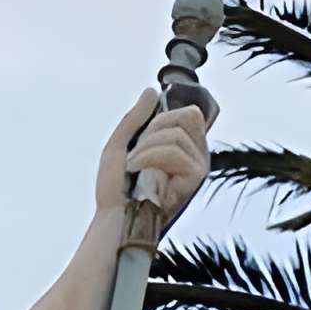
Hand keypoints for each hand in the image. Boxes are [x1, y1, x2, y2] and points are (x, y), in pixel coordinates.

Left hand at [93, 86, 212, 231]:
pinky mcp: (196, 177)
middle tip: (136, 160)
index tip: (143, 139)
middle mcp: (196, 155)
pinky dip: (150, 159)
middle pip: (182, 116)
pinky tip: (142, 177)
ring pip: (175, 134)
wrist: (112, 218)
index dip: (163, 119)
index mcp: (183, 146)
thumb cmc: (115, 189)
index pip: (188, 113)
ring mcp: (198, 166)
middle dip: (150, 134)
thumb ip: (135, 117)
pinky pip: (174, 151)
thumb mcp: (120, 144)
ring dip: (145, 150)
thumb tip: (151, 91)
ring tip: (136, 171)